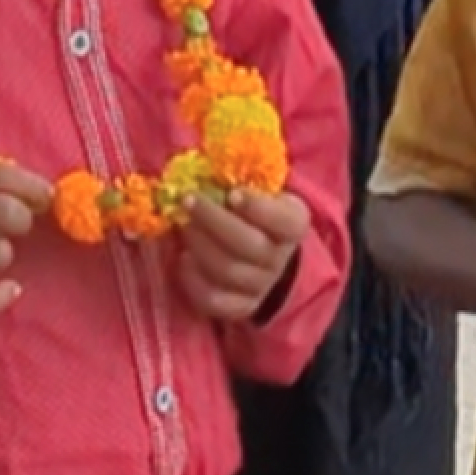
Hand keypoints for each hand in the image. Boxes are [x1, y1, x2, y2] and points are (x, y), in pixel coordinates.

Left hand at [176, 190, 309, 324]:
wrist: (263, 252)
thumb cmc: (250, 210)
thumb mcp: (254, 188)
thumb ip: (236, 178)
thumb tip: (200, 168)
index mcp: (291, 223)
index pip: (286, 221)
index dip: (259, 208)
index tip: (232, 193)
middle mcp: (280, 258)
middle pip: (249, 246)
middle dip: (213, 220)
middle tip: (188, 200)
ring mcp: (261, 286)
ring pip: (229, 272)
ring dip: (199, 245)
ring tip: (183, 225)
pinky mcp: (240, 306)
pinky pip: (215, 300)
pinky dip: (193, 280)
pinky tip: (183, 259)